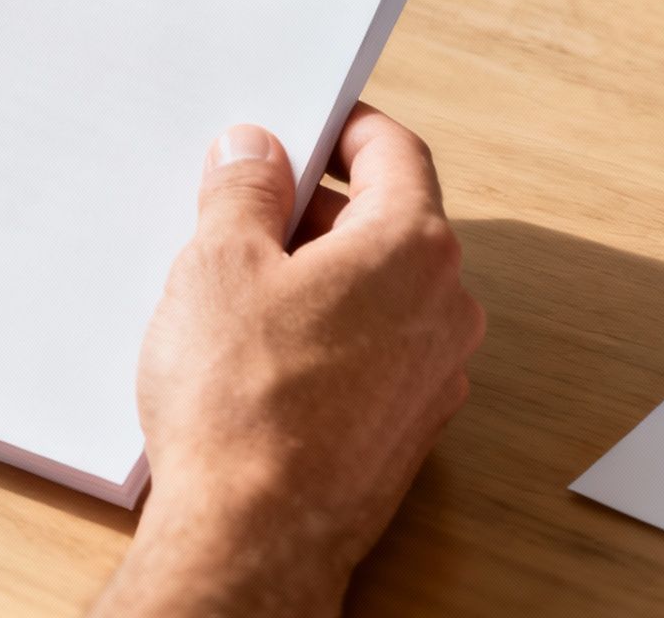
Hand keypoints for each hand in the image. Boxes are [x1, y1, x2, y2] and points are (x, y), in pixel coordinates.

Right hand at [94, 105, 484, 616]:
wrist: (252, 536)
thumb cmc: (243, 405)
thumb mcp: (219, 263)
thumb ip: (244, 191)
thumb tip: (255, 153)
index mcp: (412, 248)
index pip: (395, 152)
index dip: (343, 129)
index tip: (302, 127)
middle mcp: (444, 309)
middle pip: (388, 222)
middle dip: (316, 206)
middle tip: (242, 208)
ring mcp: (434, 376)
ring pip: (380, 292)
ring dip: (319, 274)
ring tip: (238, 288)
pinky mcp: (408, 429)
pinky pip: (374, 351)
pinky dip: (328, 333)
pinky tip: (260, 353)